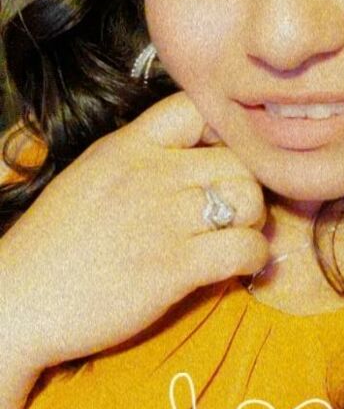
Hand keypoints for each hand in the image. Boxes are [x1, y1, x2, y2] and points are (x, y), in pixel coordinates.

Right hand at [0, 91, 268, 374]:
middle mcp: (150, 174)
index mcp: (128, 146)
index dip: (222, 129)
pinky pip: (244, 247)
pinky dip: (255, 256)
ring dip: (253, 219)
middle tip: (239, 208)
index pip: (196, 107)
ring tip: (239, 234)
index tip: (223, 156)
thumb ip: (143, 155)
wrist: (20, 301)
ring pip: (248, 198)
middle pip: (236, 157)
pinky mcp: (174, 267)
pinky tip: (242, 264)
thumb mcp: (94, 173)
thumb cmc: (57, 241)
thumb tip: (198, 151)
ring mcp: (163, 219)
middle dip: (248, 183)